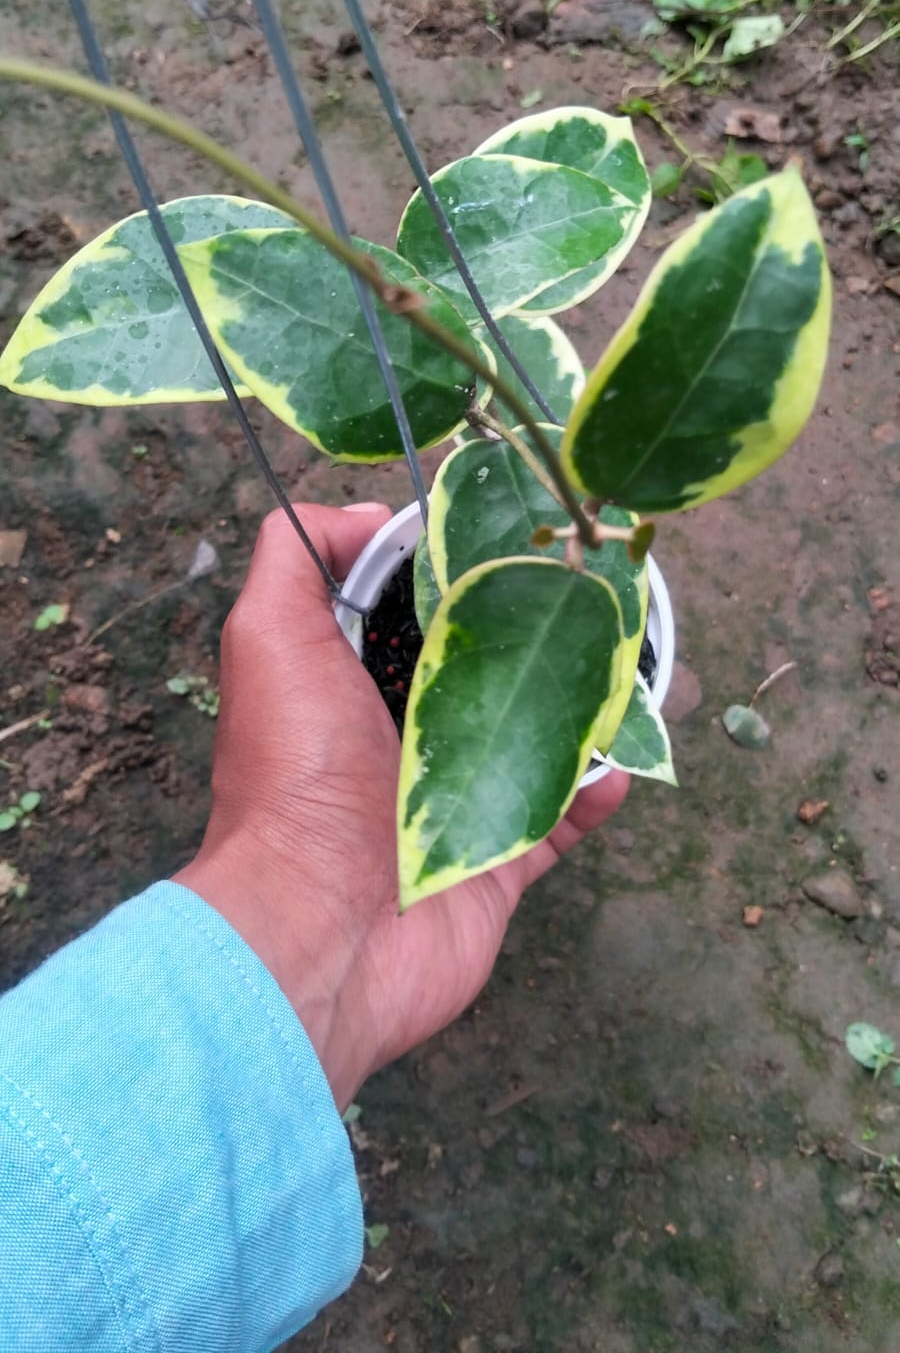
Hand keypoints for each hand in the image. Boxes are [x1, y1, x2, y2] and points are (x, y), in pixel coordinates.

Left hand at [176, 502, 628, 1107]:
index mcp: (349, 684)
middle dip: (533, 634)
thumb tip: (365, 515)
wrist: (321, 928)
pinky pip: (561, 818)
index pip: (409, 611)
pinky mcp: (498, 863)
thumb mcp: (269, 635)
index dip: (452, 571)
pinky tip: (623, 760)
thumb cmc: (294, 773)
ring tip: (631, 663)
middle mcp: (400, 739)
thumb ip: (296, 557)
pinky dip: (595, 790)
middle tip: (594, 592)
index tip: (509, 530)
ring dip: (581, 707)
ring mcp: (454, 803)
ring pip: (533, 740)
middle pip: (481, 671)